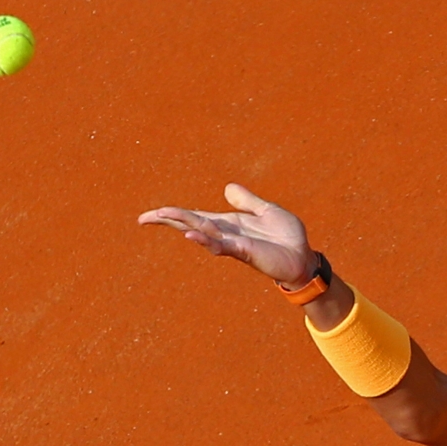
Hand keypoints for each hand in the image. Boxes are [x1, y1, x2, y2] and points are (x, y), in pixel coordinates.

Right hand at [138, 183, 317, 286]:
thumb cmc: (286, 237)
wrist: (302, 258)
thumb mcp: (266, 210)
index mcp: (229, 223)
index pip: (195, 216)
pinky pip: (221, 244)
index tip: (150, 215)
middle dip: (169, 220)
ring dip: (183, 224)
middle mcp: (226, 234)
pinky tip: (191, 234)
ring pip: (202, 231)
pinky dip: (205, 240)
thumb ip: (247, 200)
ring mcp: (233, 243)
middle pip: (191, 223)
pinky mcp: (244, 251)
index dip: (173, 214)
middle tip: (144, 218)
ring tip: (163, 216)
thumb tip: (227, 188)